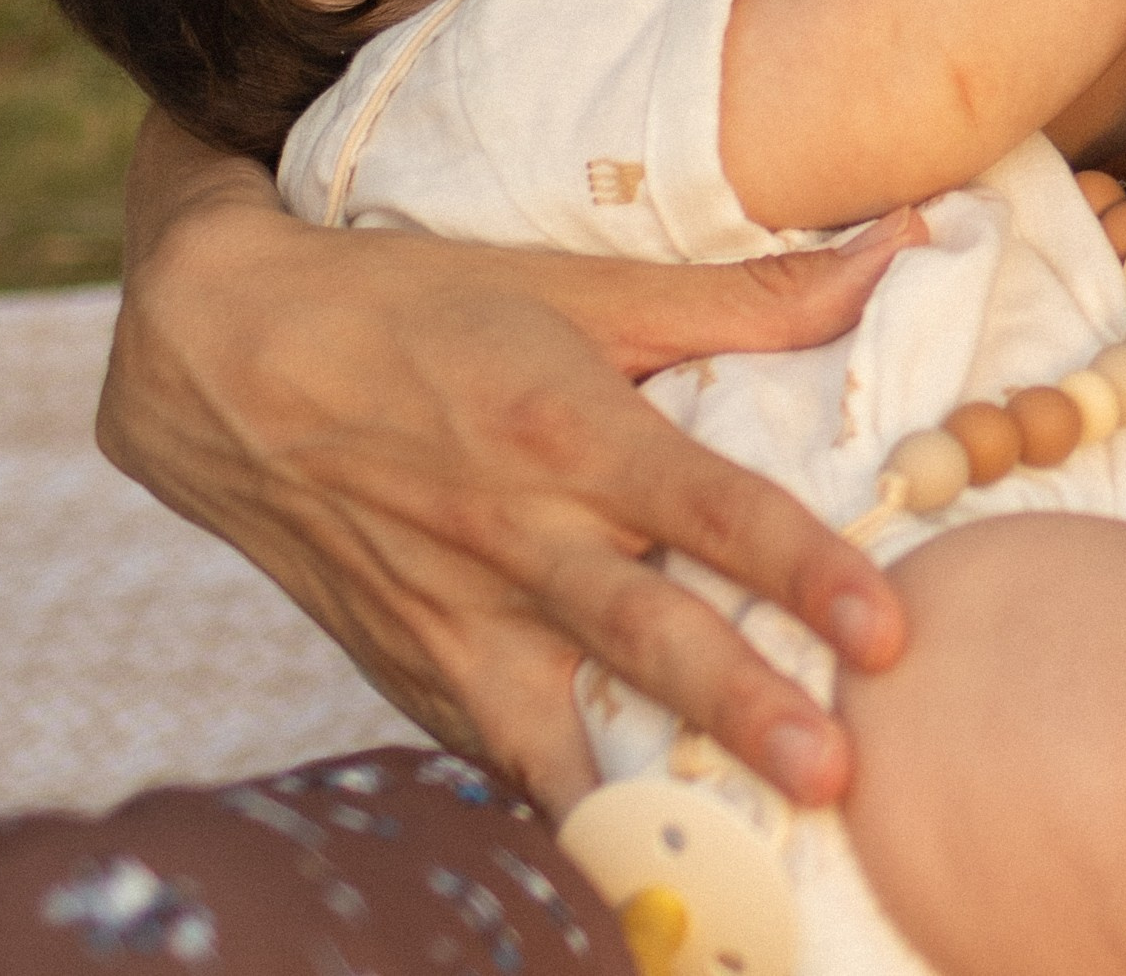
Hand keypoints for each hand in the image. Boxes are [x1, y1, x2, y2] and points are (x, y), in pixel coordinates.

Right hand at [100, 125, 914, 815]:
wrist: (229, 360)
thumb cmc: (423, 306)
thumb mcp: (579, 280)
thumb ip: (747, 294)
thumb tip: (896, 256)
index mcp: (565, 426)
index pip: (707, 505)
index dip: (802, 565)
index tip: (889, 626)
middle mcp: (516, 536)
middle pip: (646, 637)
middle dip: (742, 710)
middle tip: (837, 771)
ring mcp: (457, 624)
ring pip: (568, 734)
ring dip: (656, 798)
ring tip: (748, 865)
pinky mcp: (415, 680)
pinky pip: (503, 763)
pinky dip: (568, 813)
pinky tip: (649, 869)